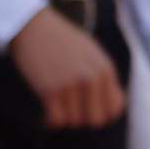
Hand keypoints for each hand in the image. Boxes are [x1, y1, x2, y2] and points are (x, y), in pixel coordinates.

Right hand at [8, 8, 125, 128]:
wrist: (33, 26)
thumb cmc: (62, 41)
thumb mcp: (92, 54)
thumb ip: (103, 77)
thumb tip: (114, 108)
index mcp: (106, 69)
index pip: (116, 108)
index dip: (103, 114)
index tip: (88, 111)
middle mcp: (92, 77)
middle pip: (97, 120)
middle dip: (84, 119)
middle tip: (71, 110)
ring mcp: (71, 84)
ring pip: (75, 122)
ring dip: (65, 118)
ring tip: (57, 106)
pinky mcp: (50, 90)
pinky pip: (57, 121)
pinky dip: (51, 121)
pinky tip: (47, 113)